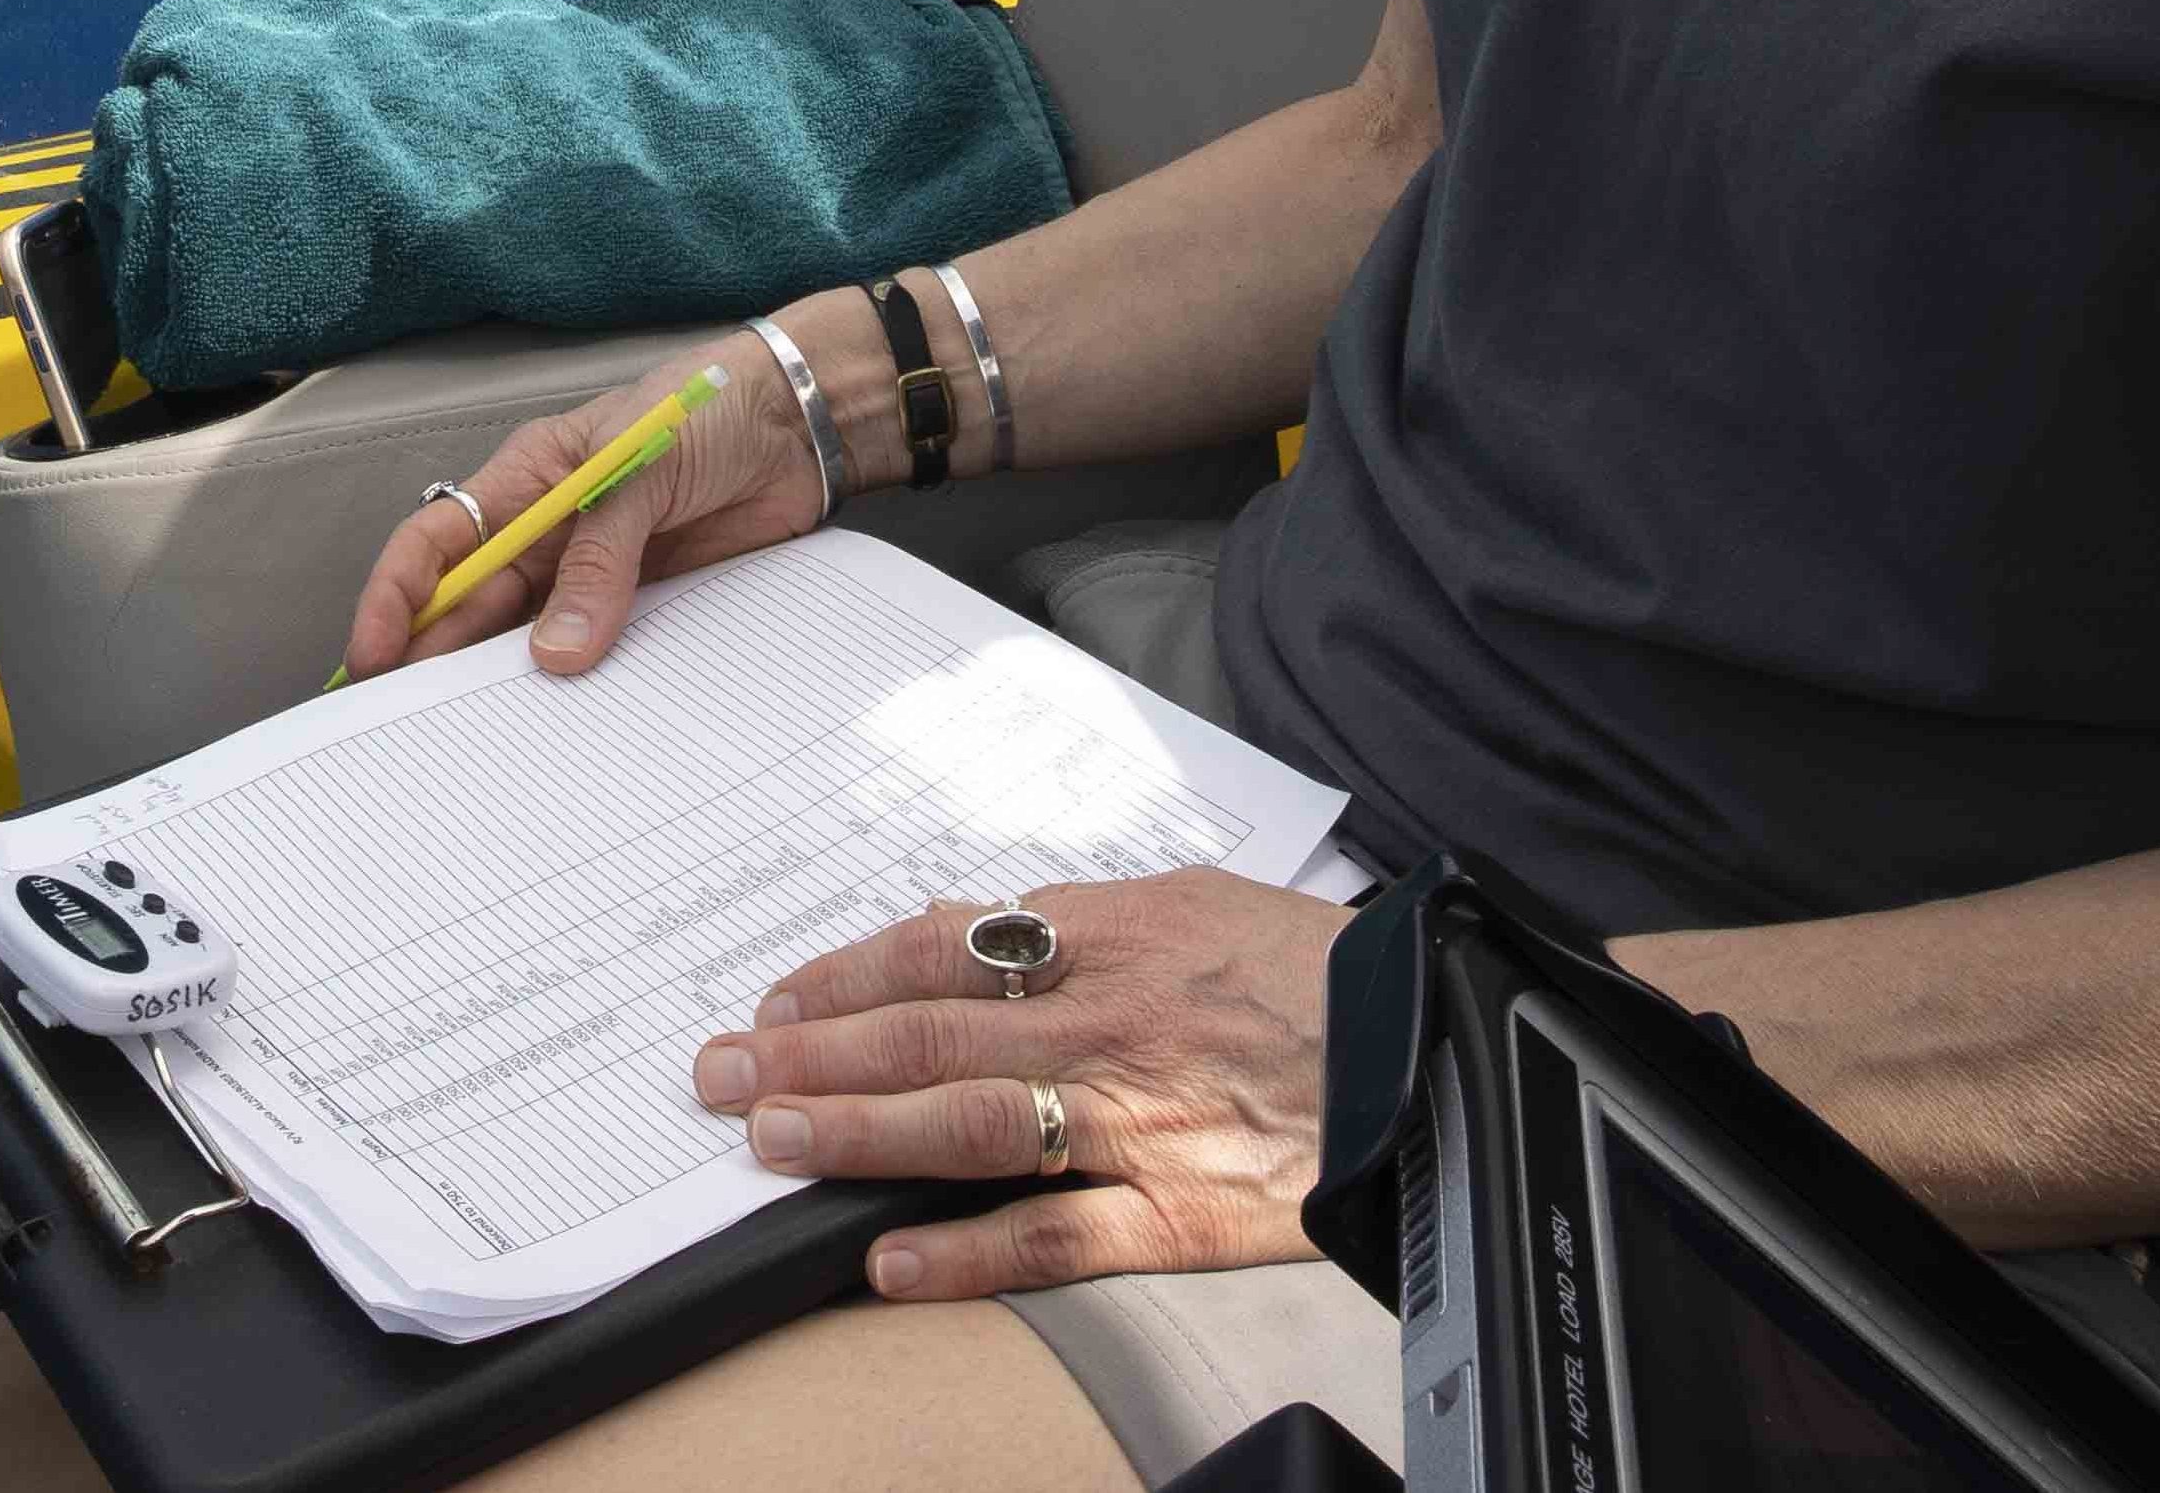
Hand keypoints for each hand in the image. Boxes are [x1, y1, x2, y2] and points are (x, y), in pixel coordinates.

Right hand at [337, 336, 832, 679]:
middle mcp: (549, 530)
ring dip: (499, 682)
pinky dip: (571, 688)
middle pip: (471, 603)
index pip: (438, 540)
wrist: (800, 427)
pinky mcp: (642, 603)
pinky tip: (555, 723)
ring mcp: (594, 572)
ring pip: (525, 637)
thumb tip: (556, 651)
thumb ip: (600, 558)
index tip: (375, 653)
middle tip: (405, 721)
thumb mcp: (640, 467)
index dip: (397, 597)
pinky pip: (593, 653)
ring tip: (470, 736)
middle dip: (432, 659)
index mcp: (528, 479)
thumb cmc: (710, 409)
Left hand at [691, 871, 1344, 1295]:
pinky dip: (964, 1253)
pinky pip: (1055, 1236)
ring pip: (968, 1127)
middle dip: (809, 1052)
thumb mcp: (1194, 900)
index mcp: (1111, 937)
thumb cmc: (1321, 970)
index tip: (775, 999)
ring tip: (770, 1140)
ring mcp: (1137, 1122)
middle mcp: (1107, 1024)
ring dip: (854, 1134)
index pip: (942, 949)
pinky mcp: (1178, 1214)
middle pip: (928, 1035)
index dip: (844, 975)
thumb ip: (1077, 918)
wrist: (1439, 1047)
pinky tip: (886, 1259)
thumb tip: (972, 922)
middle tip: (721, 1072)